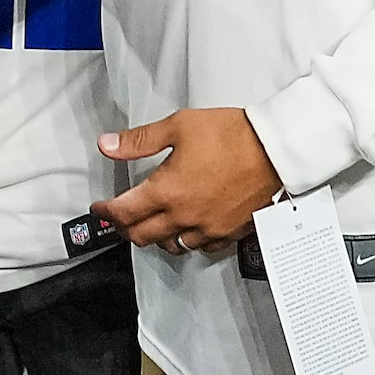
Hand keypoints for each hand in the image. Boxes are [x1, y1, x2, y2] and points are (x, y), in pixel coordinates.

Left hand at [93, 109, 284, 252]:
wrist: (274, 148)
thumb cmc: (229, 134)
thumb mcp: (179, 126)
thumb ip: (139, 140)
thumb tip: (106, 145)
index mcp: (166, 191)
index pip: (124, 213)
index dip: (106, 213)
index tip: (100, 208)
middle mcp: (183, 216)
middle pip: (142, 236)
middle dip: (125, 229)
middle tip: (121, 218)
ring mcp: (207, 228)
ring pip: (170, 246)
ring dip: (155, 237)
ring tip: (152, 224)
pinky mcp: (228, 232)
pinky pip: (201, 248)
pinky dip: (188, 241)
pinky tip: (188, 229)